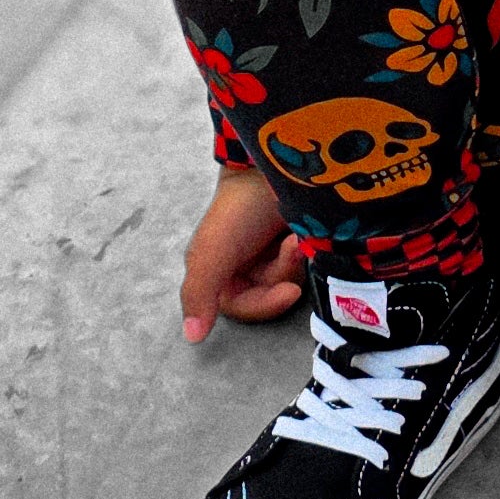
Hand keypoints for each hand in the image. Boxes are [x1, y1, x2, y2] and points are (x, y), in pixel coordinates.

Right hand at [181, 166, 305, 343]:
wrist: (270, 161)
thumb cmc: (239, 208)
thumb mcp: (212, 252)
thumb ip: (198, 293)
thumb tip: (192, 338)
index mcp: (218, 271)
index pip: (245, 307)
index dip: (266, 304)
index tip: (290, 291)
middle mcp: (243, 265)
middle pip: (270, 292)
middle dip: (284, 271)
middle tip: (293, 245)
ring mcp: (269, 251)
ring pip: (290, 276)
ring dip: (297, 256)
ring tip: (297, 230)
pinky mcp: (293, 237)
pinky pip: (305, 258)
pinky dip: (307, 245)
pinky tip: (306, 227)